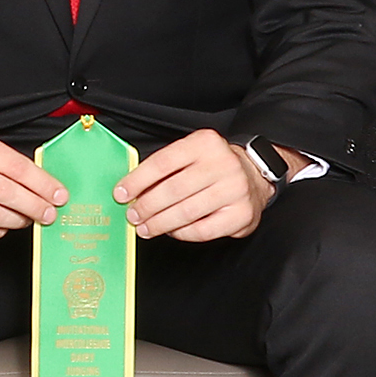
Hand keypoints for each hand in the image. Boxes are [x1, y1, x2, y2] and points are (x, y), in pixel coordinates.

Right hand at [0, 129, 65, 242]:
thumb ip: (15, 165)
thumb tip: (50, 190)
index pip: (17, 167)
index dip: (43, 185)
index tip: (59, 196)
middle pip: (7, 193)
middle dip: (35, 206)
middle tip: (49, 214)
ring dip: (18, 220)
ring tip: (26, 218)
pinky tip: (2, 225)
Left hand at [116, 128, 274, 242]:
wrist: (254, 174)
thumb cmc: (212, 165)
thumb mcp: (191, 153)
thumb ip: (164, 167)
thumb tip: (130, 190)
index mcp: (204, 143)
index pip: (163, 162)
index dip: (138, 181)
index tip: (121, 194)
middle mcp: (223, 164)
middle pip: (173, 189)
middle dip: (146, 206)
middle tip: (132, 215)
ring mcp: (235, 190)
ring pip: (186, 212)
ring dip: (160, 223)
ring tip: (146, 228)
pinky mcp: (242, 214)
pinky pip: (203, 230)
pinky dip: (182, 233)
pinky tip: (171, 231)